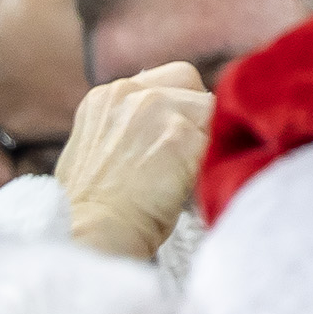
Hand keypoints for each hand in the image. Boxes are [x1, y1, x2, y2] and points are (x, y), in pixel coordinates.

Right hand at [55, 61, 211, 259]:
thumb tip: (148, 133)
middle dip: (196, 113)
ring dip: (207, 138)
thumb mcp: (92, 153)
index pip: (163, 80)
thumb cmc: (93, 210)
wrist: (95, 233)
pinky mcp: (180, 135)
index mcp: (106, 98)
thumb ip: (120, 130)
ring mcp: (156, 109)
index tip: (178, 133)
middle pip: (189, 82)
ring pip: (209, 108)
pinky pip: (220, 136)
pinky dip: (215, 159)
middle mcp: (129, 93)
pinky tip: (199, 182)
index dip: (178, 105)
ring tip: (191, 173)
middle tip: (192, 151)